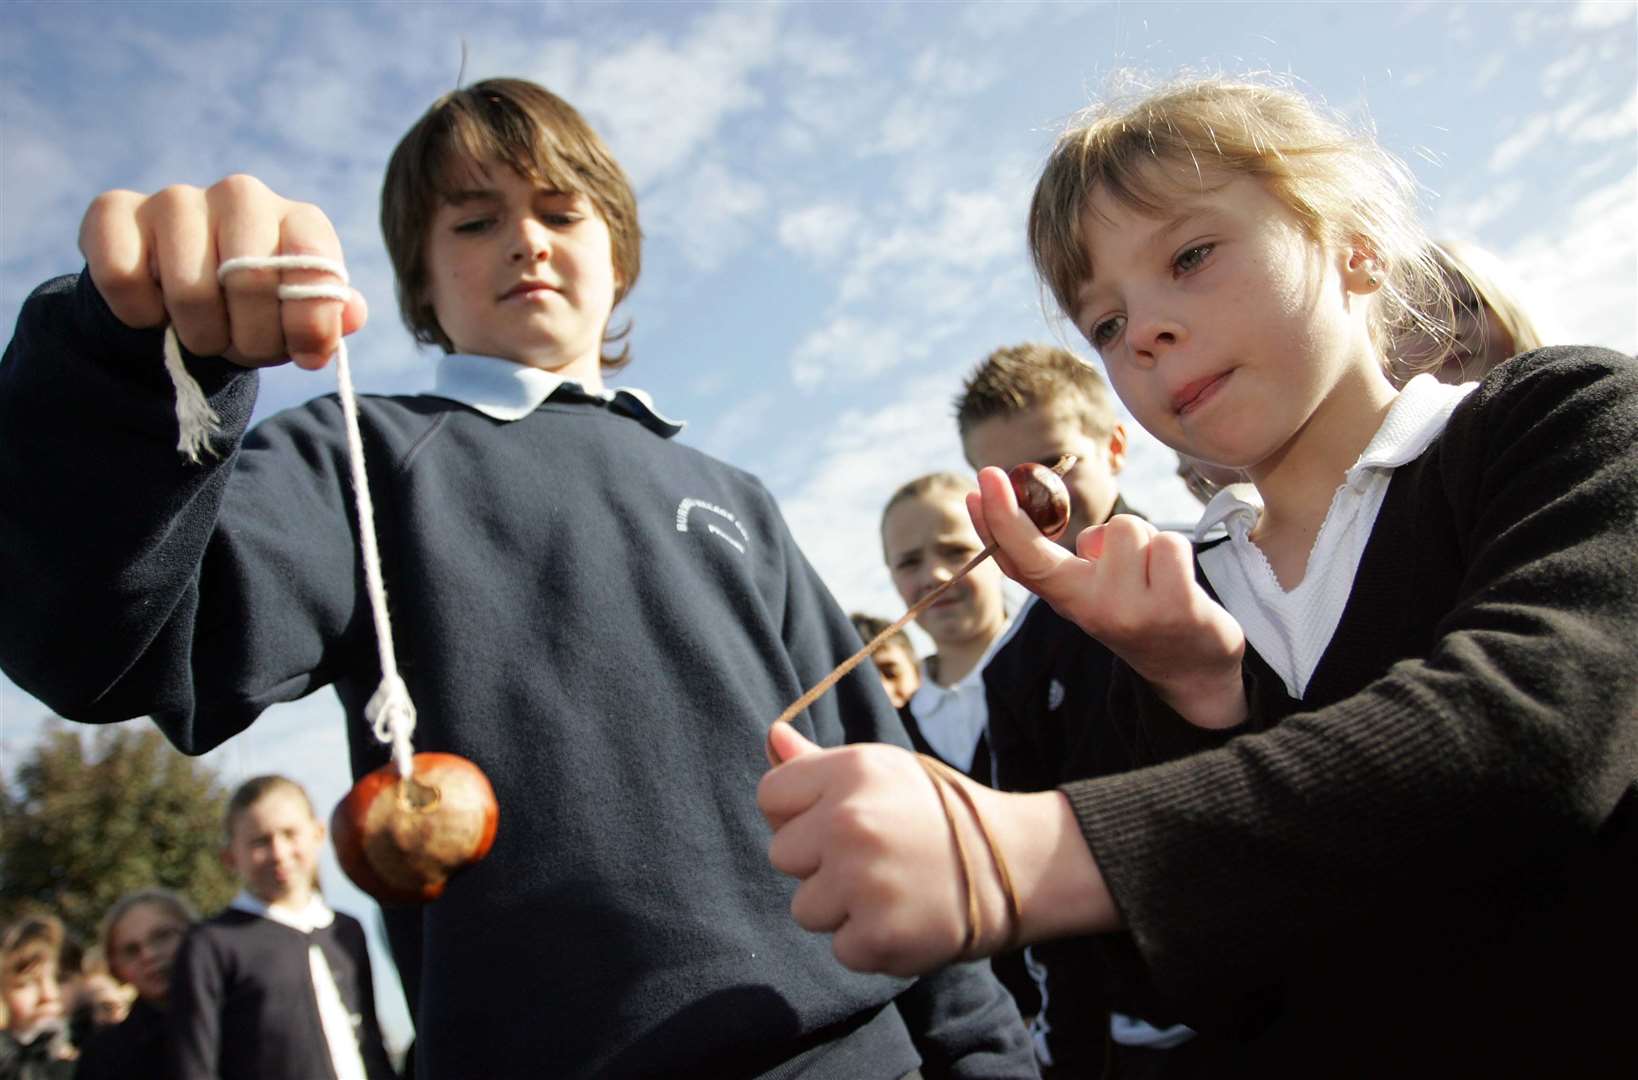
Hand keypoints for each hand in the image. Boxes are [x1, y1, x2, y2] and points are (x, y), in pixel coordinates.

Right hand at [78, 174, 366, 369]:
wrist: (182, 306)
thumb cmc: (256, 313)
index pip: (314, 268)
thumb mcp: (300, 324)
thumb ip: (329, 320)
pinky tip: (154, 308)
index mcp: (300, 220)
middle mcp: (243, 195)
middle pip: (250, 283)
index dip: (306, 326)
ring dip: (199, 335)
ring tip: (203, 330)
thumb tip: (350, 313)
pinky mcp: (115, 211)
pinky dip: (140, 315)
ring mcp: (178, 198)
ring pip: (189, 291)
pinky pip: (124, 278)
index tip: (300, 353)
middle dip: (249, 340)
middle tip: (241, 345)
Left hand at [758, 722, 1113, 975]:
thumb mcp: (883, 772)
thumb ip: (816, 763)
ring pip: (804, 908)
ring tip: (891, 889)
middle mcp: (851, 822)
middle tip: (875, 858)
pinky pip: (840, 948)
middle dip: (818, 863)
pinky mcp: (878, 936)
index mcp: (850, 772)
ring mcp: (862, 881)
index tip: (839, 821)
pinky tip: (906, 917)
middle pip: (781, 854)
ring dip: (841, 908)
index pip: (771, 796)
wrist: (1015, 864)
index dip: (800, 814)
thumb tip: (771, 736)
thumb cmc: (937, 813)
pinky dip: (870, 943)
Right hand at [967, 466, 1248, 728]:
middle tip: (988, 473)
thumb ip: (1072, 561)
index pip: (1020, 563)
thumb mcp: (1097, 593)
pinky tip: (1178, 580)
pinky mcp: (1175, 609)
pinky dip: (1176, 550)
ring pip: (1125, 528)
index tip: (977, 486)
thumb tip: (1043, 504)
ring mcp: (1130, 612)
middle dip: (1011, 512)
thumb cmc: (1142, 610)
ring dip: (1145, 537)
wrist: (1194, 671)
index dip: (994, 524)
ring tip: (1154, 569)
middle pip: (1042, 552)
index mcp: (1070, 600)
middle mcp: (1091, 610)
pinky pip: (1168, 542)